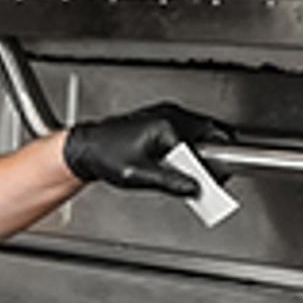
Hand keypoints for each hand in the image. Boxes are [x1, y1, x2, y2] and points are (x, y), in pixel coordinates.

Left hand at [62, 105, 231, 196]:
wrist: (85, 147)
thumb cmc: (105, 156)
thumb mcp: (139, 175)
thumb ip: (170, 182)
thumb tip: (194, 188)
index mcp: (166, 127)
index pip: (204, 146)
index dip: (213, 166)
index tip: (216, 182)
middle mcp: (169, 115)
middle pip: (209, 131)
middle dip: (216, 152)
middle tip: (217, 175)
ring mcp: (165, 114)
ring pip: (200, 129)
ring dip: (205, 147)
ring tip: (203, 171)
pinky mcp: (160, 118)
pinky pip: (186, 129)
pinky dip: (192, 144)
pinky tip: (187, 162)